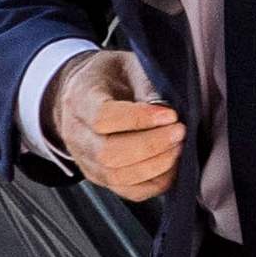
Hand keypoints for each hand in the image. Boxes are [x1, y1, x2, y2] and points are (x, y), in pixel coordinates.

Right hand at [49, 48, 185, 201]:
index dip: (139, 119)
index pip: (103, 117)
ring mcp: (86, 160)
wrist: (86, 93)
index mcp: (79, 99)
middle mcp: (76, 134)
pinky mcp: (101, 178)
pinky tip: (171, 166)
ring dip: (156, 165)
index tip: (169, 114)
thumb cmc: (111, 77)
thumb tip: (168, 112)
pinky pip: (129, 192)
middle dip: (152, 146)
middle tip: (179, 132)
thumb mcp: (129, 65)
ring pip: (118, 177)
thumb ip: (147, 84)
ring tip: (178, 147)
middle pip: (108, 153)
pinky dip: (156, 183)